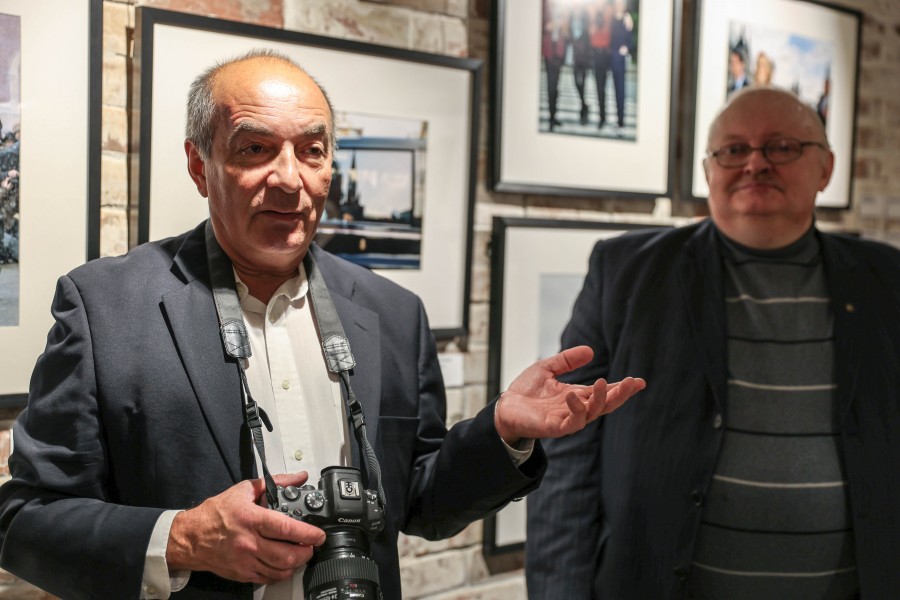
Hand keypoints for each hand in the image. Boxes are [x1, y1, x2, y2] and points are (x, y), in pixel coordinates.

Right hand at [166, 472, 325, 583]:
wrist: (190, 537)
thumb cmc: (215, 514)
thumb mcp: (244, 490)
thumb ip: (275, 483)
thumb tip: (299, 477)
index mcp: (251, 519)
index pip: (286, 529)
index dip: (308, 534)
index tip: (318, 534)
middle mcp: (249, 542)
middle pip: (287, 555)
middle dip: (306, 552)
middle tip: (312, 545)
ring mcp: (245, 561)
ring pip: (280, 570)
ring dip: (296, 564)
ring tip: (300, 554)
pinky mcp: (242, 573)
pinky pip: (269, 578)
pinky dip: (282, 573)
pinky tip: (285, 564)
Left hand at [494, 345, 644, 444]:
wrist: (505, 406)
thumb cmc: (526, 390)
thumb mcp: (548, 368)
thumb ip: (567, 360)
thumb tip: (590, 351)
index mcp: (578, 395)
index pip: (604, 393)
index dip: (622, 388)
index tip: (639, 381)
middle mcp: (576, 408)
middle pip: (604, 404)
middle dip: (621, 395)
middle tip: (633, 383)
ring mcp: (567, 419)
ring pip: (592, 413)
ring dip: (601, 400)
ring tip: (604, 383)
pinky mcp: (555, 428)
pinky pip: (571, 422)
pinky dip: (576, 410)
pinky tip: (574, 396)